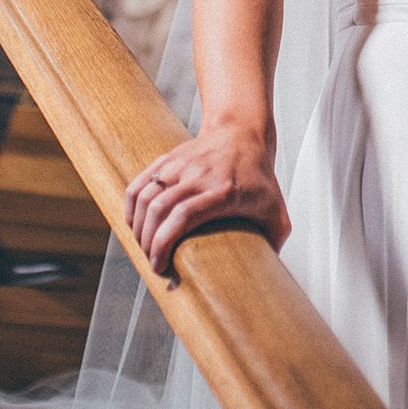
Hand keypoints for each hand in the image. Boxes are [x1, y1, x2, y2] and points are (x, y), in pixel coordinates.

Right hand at [125, 125, 289, 277]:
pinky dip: (131, 205)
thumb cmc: (259, 177)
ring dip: (138, 226)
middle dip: (148, 241)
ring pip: (145, 196)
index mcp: (223, 191)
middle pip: (159, 208)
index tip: (159, 266)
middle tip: (152, 261)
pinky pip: (140, 183)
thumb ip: (275, 242)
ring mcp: (181, 166)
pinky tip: (133, 224)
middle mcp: (198, 176)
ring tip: (143, 246)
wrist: (243, 133)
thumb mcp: (276, 210)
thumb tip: (269, 276)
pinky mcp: (168, 159)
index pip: (184, 215)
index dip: (164, 243)